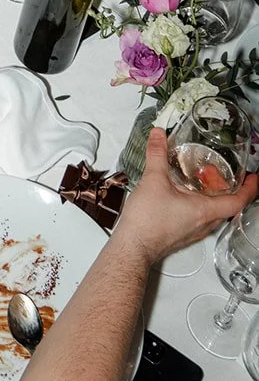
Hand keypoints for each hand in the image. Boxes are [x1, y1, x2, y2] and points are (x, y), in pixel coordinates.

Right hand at [121, 126, 257, 262]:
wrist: (133, 246)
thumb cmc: (148, 220)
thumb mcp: (154, 180)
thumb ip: (157, 154)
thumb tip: (159, 134)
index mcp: (205, 211)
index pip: (238, 201)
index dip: (250, 188)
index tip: (255, 178)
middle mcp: (204, 224)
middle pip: (228, 208)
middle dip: (232, 191)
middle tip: (230, 174)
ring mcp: (194, 231)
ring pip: (214, 215)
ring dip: (215, 199)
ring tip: (207, 181)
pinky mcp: (182, 234)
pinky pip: (200, 219)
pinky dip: (201, 205)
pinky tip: (185, 195)